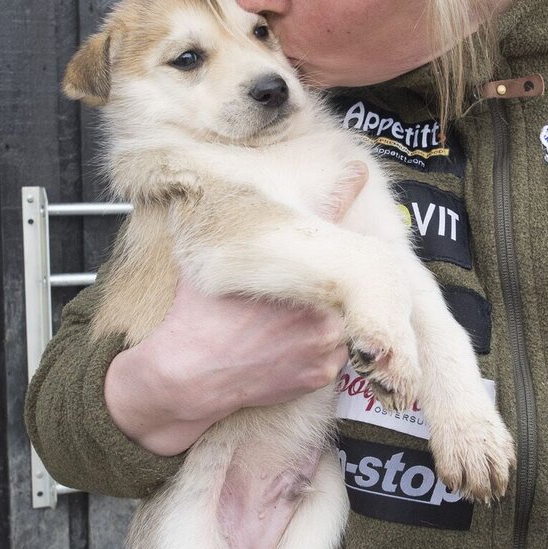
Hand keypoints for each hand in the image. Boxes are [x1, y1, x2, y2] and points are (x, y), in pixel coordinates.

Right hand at [105, 162, 368, 455]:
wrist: (189, 373)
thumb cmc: (199, 314)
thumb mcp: (219, 259)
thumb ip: (243, 229)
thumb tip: (248, 191)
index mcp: (299, 271)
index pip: (333, 224)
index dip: (347, 194)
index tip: (358, 175)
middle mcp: (323, 306)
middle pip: (347, 280)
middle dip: (332, 277)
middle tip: (303, 284)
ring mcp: (326, 343)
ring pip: (346, 318)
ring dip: (330, 314)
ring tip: (290, 321)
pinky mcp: (323, 373)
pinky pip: (338, 353)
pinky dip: (322, 347)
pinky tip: (290, 345)